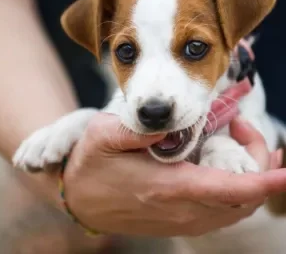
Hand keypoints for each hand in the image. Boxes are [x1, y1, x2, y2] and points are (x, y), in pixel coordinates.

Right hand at [63, 113, 285, 236]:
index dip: (263, 181)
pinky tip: (222, 164)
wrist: (79, 200)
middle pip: (240, 200)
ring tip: (237, 142)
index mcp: (164, 187)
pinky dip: (234, 190)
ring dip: (248, 178)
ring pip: (233, 208)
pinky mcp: (177, 220)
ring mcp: (179, 219)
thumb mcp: (104, 136)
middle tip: (243, 128)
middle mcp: (178, 209)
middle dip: (259, 167)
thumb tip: (171, 122)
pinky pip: (219, 211)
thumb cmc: (90, 165)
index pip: (226, 190)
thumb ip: (139, 129)